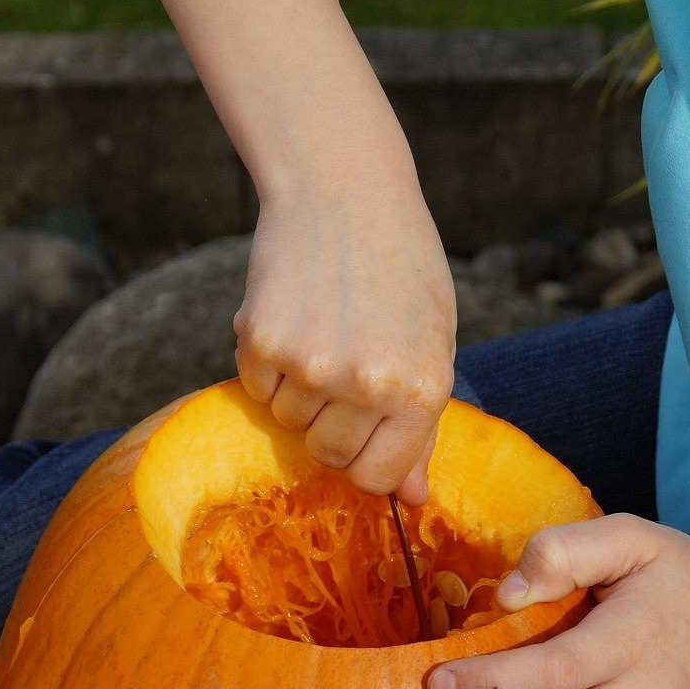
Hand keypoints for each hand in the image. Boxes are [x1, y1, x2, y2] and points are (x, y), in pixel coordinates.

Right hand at [234, 179, 456, 504]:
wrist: (345, 189)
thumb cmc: (401, 270)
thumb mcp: (432, 346)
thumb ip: (420, 428)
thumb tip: (409, 499)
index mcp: (419, 391)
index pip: (377, 479)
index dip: (368, 461)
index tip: (367, 436)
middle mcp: (365, 385)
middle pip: (329, 455)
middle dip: (333, 426)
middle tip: (345, 372)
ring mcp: (310, 365)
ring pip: (289, 423)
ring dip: (300, 392)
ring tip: (323, 333)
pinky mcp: (262, 342)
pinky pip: (257, 390)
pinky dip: (269, 367)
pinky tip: (295, 320)